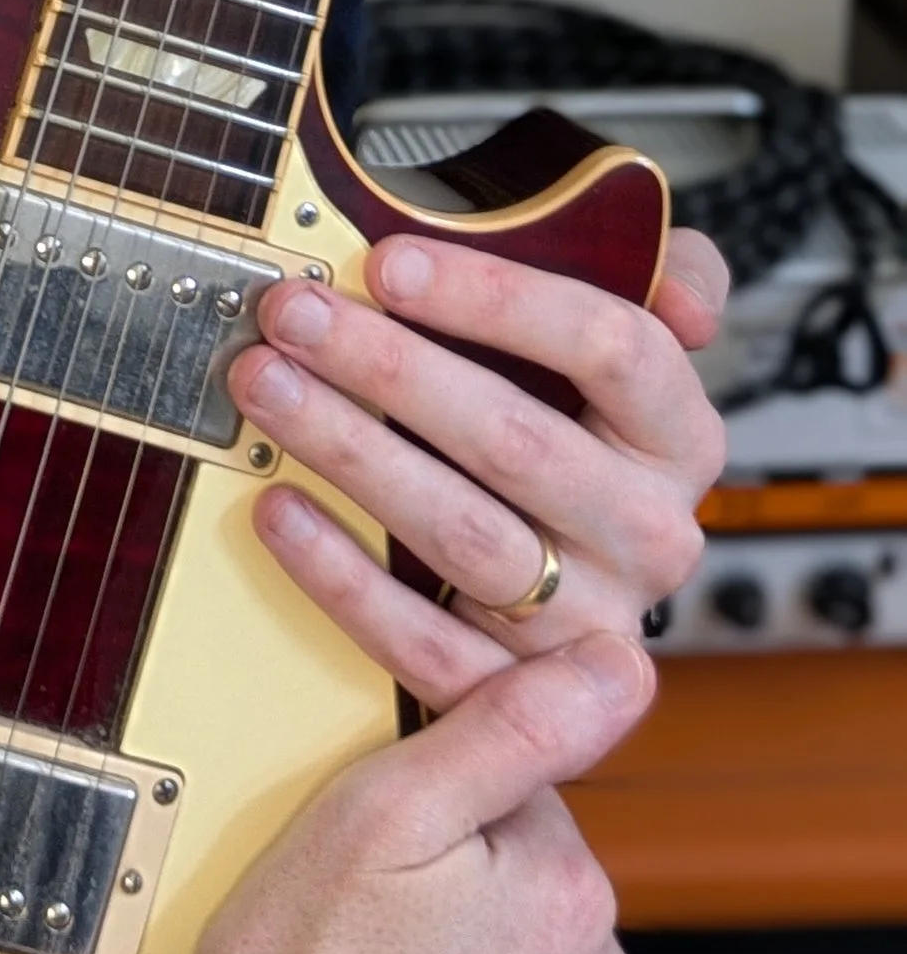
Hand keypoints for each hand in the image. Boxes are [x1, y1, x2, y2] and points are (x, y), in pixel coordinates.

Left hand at [192, 222, 727, 953]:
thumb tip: (687, 294)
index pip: (612, 349)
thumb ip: (661, 277)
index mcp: (680, 438)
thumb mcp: (616, 332)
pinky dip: (343, 578)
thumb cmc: (565, 414)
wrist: (564, 559)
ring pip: (468, 538)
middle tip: (293, 314)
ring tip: (266, 387)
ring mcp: (588, 621)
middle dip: (391, 369)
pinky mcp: (521, 693)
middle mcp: (648, 535)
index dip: (495, 298)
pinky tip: (277, 506)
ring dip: (354, 454)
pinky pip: (430, 647)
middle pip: (519, 441)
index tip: (388, 261)